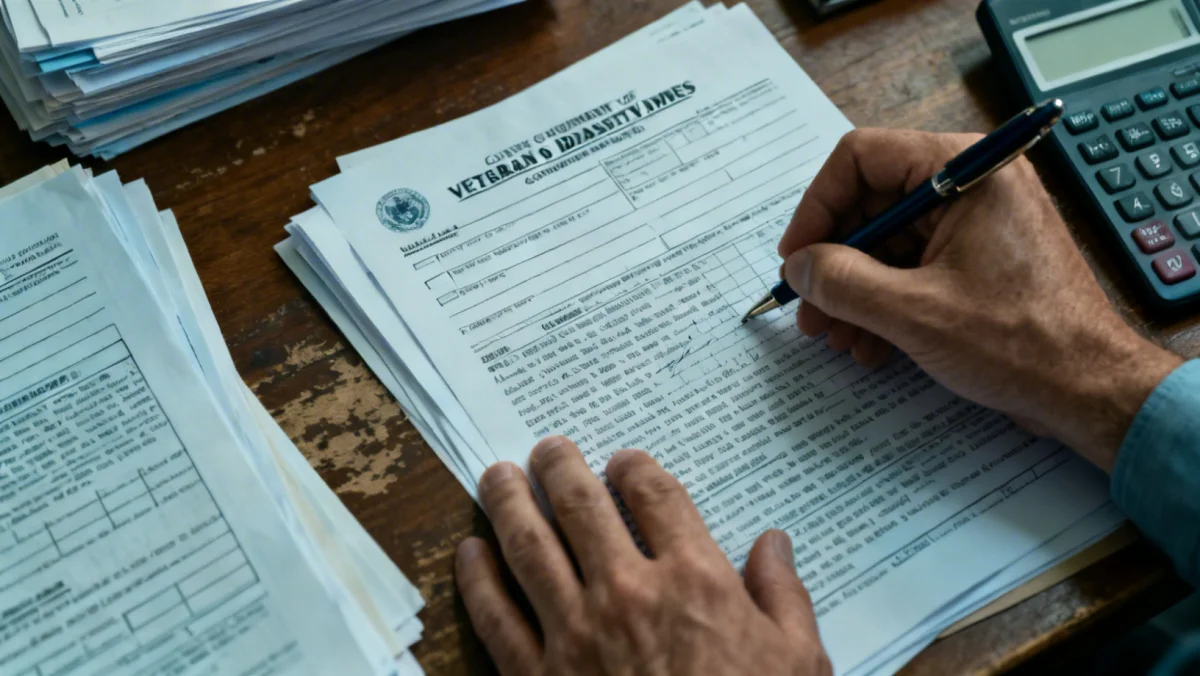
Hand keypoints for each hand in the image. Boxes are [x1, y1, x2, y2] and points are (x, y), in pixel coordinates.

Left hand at [455, 436, 831, 675]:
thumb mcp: (798, 662)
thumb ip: (783, 595)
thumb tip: (774, 542)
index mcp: (695, 582)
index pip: (656, 497)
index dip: (635, 468)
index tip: (623, 461)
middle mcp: (628, 594)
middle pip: (581, 506)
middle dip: (559, 467)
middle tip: (547, 449)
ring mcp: (576, 634)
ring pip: (529, 547)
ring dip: (509, 503)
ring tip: (498, 476)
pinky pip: (496, 617)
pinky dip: (477, 579)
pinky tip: (469, 552)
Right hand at [778, 129, 1181, 470]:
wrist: (1090, 392)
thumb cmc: (1022, 343)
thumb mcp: (913, 312)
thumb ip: (842, 281)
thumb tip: (797, 266)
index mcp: (966, 170)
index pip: (861, 158)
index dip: (817, 207)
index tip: (796, 258)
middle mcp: (971, 184)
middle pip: (870, 204)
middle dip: (834, 262)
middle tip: (809, 309)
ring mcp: (975, 223)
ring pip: (886, 243)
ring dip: (853, 292)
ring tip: (836, 337)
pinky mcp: (976, 260)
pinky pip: (910, 268)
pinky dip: (883, 304)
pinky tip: (870, 346)